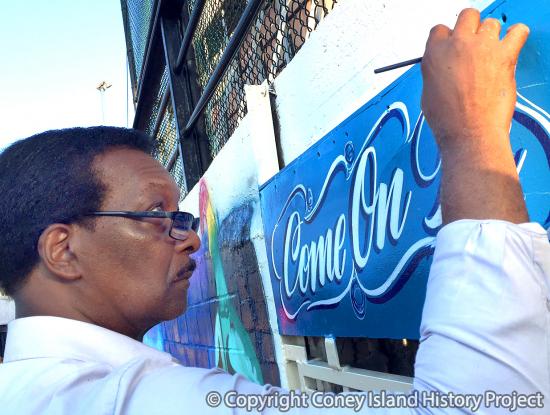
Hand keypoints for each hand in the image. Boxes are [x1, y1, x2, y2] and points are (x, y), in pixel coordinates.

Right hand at [420, 8, 529, 223]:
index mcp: (435, 53)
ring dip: (492, 36)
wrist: (469, 132)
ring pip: (491, 24)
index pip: (440, 30)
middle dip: (471, 28)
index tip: (453, 48)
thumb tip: (445, 67)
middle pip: (468, 16)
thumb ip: (436, 71)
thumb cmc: (448, 120)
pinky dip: (517, 36)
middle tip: (474, 46)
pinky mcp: (505, 55)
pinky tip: (511, 47)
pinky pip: (518, 31)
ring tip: (492, 54)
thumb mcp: (428, 92)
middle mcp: (457, 44)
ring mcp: (482, 47)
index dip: (448, 39)